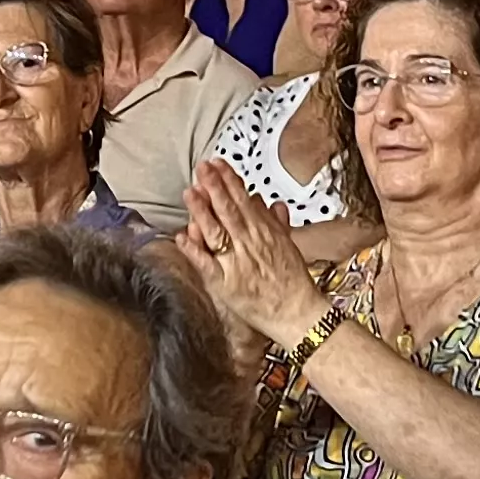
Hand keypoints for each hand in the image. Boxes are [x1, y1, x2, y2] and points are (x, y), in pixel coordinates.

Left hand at [183, 162, 329, 347]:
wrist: (297, 314)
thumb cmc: (293, 283)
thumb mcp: (288, 246)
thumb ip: (275, 222)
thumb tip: (268, 202)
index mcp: (266, 233)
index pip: (245, 200)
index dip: (230, 181)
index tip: (218, 165)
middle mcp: (250, 245)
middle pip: (229, 211)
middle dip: (214, 186)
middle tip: (202, 168)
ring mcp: (236, 264)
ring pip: (216, 232)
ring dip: (201, 211)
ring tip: (189, 192)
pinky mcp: (226, 284)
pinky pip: (206, 264)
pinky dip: (194, 249)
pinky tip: (182, 236)